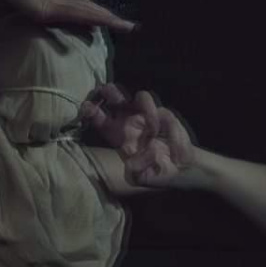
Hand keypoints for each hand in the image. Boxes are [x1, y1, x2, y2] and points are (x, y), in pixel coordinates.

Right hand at [0, 0, 137, 33]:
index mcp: (42, 2)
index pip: (68, 12)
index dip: (83, 17)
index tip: (95, 25)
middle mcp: (53, 1)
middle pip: (85, 11)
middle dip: (105, 18)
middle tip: (125, 25)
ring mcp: (55, 3)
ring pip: (89, 14)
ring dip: (110, 20)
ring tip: (129, 27)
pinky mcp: (51, 8)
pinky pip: (82, 16)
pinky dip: (99, 20)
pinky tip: (115, 24)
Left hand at [80, 83, 196, 188]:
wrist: (179, 168)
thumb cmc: (153, 171)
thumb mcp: (140, 176)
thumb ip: (135, 170)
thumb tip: (134, 162)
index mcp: (118, 135)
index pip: (101, 120)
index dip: (93, 113)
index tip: (87, 107)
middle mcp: (130, 121)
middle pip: (117, 99)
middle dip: (111, 92)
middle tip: (108, 90)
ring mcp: (148, 116)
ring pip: (141, 98)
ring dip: (145, 105)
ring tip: (153, 128)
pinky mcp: (166, 118)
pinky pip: (164, 114)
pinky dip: (165, 125)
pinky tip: (171, 141)